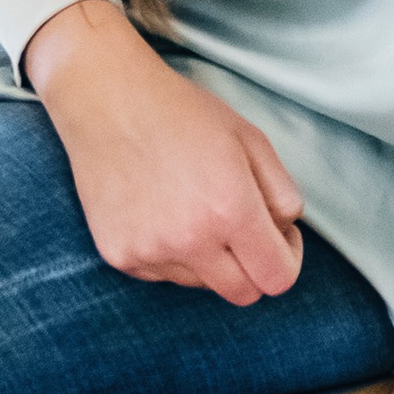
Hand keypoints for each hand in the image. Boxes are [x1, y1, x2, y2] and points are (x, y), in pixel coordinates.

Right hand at [24, 0, 308, 302]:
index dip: (288, 259)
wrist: (106, 100)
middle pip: (243, 294)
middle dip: (253, 267)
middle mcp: (190, 240)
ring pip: (201, 284)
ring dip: (210, 259)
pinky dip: (171, 254)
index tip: (279, 235)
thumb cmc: (182, 114)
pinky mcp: (119, 255)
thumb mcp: (251, 139)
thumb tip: (284, 233)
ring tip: (192, 207)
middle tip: (243, 228)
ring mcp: (149, 252)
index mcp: (230, 210)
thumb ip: (282, 193)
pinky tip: (160, 211)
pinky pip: (162, 274)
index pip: (278, 279)